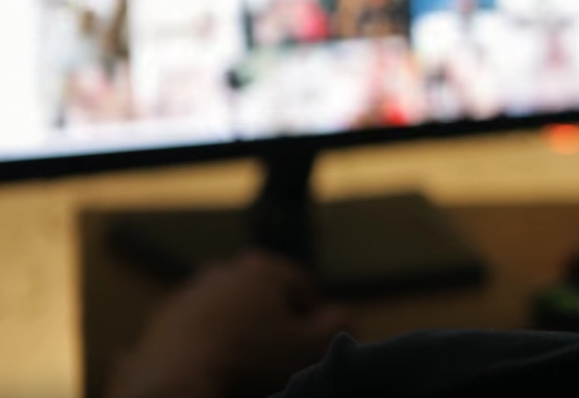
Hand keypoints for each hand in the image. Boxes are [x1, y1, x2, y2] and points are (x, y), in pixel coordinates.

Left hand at [106, 252, 350, 397]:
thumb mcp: (313, 347)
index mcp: (262, 268)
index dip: (313, 323)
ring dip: (239, 339)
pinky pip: (197, 336)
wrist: (176, 384)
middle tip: (278, 364)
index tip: (311, 353)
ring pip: (228, 317)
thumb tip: (345, 316)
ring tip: (245, 374)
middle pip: (262, 301)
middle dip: (272, 327)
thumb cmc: (251, 362)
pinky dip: (208, 351)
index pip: (301, 289)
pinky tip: (214, 376)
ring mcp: (187, 296)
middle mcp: (222, 271)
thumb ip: (339, 325)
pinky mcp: (160, 324)